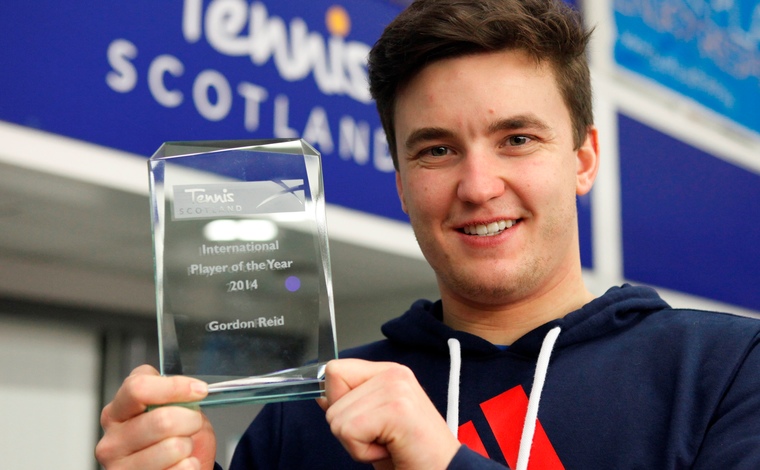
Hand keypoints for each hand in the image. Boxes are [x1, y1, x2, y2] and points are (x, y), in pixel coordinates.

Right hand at [95, 365, 216, 469]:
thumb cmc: (172, 438)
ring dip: (189, 446)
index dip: (174, 386)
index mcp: (118, 411)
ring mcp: (120, 467)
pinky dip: (191, 465)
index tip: (199, 390)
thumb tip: (194, 390)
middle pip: (162, 420)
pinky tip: (179, 464)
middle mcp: (113, 439)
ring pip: (174, 447)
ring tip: (182, 448)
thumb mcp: (172, 410)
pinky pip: (182, 468)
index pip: (138, 388)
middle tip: (193, 424)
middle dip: (191, 420)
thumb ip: (174, 396)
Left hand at [320, 359, 459, 469]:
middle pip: (331, 393)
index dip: (338, 401)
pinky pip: (349, 432)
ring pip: (336, 417)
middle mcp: (393, 373)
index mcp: (388, 372)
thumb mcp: (372, 425)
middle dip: (348, 428)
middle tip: (381, 438)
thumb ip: (349, 405)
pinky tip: (389, 450)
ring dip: (356, 443)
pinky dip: (362, 452)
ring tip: (388, 444)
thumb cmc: (410, 454)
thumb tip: (321, 394)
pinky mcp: (396, 408)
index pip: (335, 370)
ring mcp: (395, 388)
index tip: (365, 421)